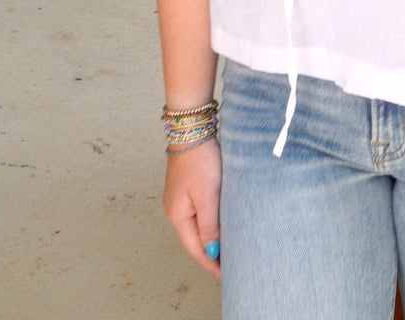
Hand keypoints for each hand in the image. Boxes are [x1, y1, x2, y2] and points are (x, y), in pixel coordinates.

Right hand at [162, 138, 221, 277]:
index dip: (210, 263)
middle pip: (194, 240)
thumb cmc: (199, 160)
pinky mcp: (186, 188)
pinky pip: (197, 214)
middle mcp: (174, 210)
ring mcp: (179, 199)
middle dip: (210, 254)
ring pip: (196, 227)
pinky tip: (220, 224)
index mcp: (177, 215)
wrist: (191, 128)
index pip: (195, 249)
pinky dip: (209, 223)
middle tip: (230, 265)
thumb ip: (209, 226)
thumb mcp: (207, 195)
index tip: (226, 275)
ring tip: (227, 248)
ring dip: (210, 239)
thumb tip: (211, 253)